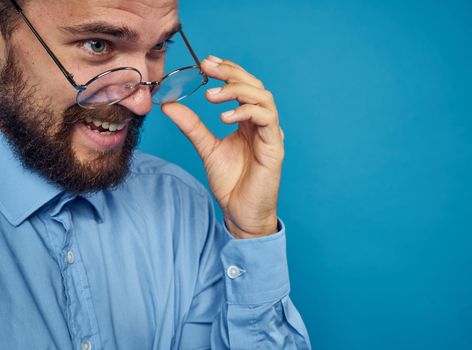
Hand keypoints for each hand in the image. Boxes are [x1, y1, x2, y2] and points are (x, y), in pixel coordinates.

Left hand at [162, 55, 283, 238]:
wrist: (241, 212)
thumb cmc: (230, 182)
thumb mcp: (206, 148)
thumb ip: (191, 125)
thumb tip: (169, 104)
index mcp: (248, 121)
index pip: (242, 86)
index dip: (227, 70)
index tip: (205, 62)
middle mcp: (261, 123)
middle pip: (254, 86)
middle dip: (231, 73)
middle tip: (207, 67)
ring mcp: (270, 134)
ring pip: (263, 98)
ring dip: (238, 90)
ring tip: (211, 96)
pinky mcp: (275, 147)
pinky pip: (266, 120)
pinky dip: (246, 112)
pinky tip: (225, 117)